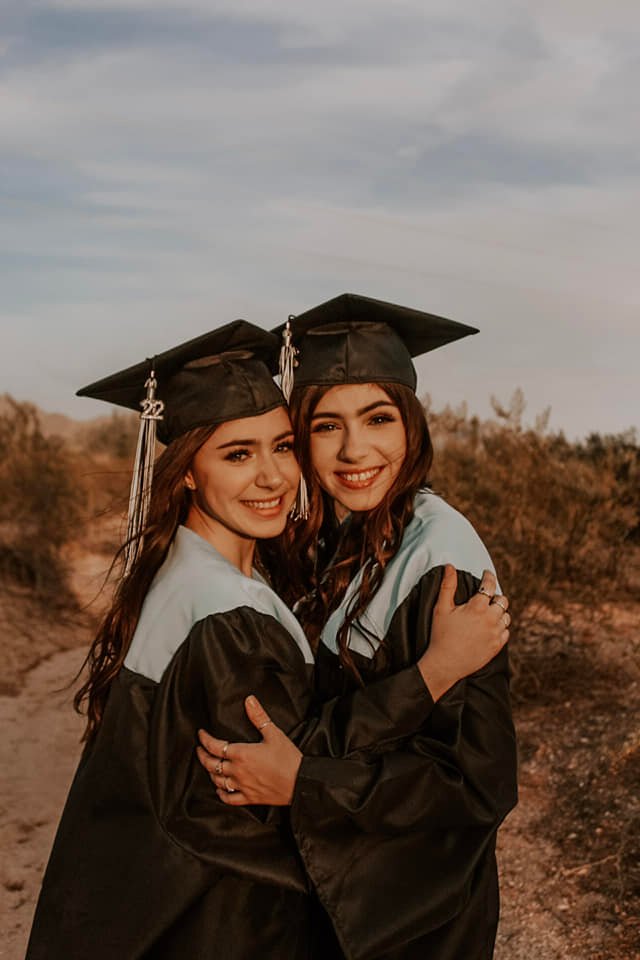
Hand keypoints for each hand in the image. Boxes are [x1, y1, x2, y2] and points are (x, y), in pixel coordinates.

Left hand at [196, 696, 301, 805]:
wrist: (301, 782)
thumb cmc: (288, 758)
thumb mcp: (274, 733)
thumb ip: (259, 716)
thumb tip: (249, 700)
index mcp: (242, 754)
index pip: (215, 746)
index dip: (205, 739)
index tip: (201, 734)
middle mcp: (238, 771)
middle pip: (211, 764)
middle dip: (202, 755)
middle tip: (199, 749)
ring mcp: (242, 786)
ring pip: (217, 781)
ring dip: (210, 772)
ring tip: (209, 765)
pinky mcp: (250, 798)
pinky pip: (229, 799)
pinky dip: (221, 793)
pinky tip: (220, 789)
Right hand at [418, 566, 509, 700]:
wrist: (445, 664)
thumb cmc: (440, 635)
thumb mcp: (441, 608)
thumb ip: (447, 585)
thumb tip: (450, 566)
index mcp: (477, 607)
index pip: (490, 585)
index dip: (489, 576)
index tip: (487, 574)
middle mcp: (490, 618)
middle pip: (502, 600)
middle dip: (495, 596)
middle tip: (486, 597)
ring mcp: (496, 633)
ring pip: (506, 616)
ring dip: (499, 612)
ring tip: (488, 613)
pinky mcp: (497, 646)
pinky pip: (506, 632)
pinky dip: (500, 627)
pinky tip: (490, 627)